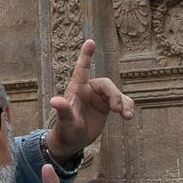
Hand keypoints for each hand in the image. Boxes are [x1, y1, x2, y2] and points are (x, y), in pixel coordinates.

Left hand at [46, 39, 134, 158]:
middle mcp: (89, 90)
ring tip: (126, 116)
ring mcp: (100, 98)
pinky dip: (127, 107)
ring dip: (124, 103)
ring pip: (117, 93)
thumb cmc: (66, 130)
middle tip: (117, 111)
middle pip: (107, 85)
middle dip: (114, 96)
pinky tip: (128, 116)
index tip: (90, 41)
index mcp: (77, 89)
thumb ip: (63, 111)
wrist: (74, 140)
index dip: (86, 55)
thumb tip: (54, 100)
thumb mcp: (66, 122)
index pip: (82, 69)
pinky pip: (122, 101)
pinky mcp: (108, 106)